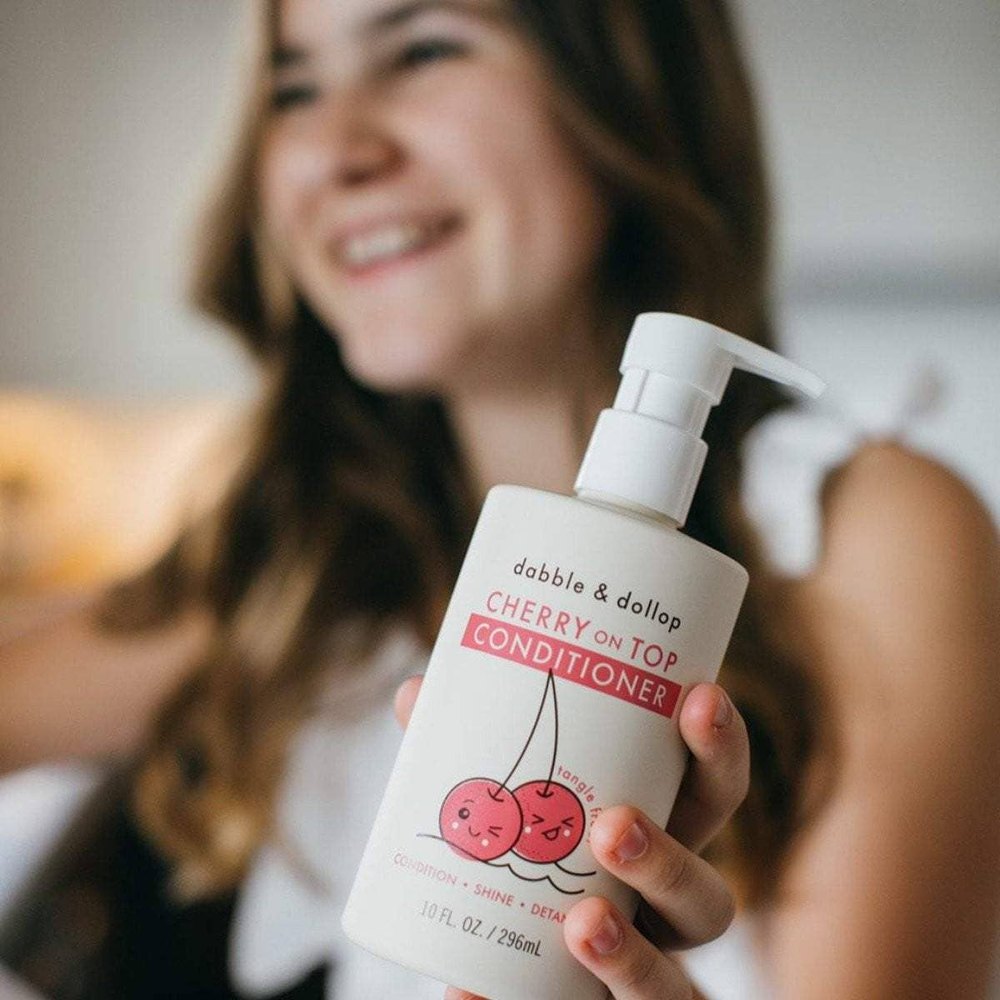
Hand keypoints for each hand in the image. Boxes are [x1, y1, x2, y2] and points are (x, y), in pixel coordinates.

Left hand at [394, 677, 748, 999]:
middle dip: (670, 862)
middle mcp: (662, 916)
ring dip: (634, 958)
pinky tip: (473, 994)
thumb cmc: (524, 863)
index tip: (699, 698)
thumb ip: (473, 751)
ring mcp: (639, 978)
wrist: (504, 967)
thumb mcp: (511, 805)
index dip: (720, 750)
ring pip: (675, 989)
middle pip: (710, 901)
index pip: (714, 795)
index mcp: (656, 840)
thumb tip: (417, 694)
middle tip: (613, 826)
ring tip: (582, 922)